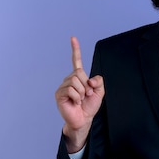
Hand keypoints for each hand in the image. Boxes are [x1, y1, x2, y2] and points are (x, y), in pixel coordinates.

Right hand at [55, 37, 104, 151]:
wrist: (84, 119)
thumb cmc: (89, 106)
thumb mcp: (99, 92)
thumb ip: (98, 81)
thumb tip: (90, 79)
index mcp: (78, 77)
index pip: (76, 61)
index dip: (75, 49)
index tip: (73, 38)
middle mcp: (69, 79)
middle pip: (79, 72)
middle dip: (86, 85)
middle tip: (86, 95)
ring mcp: (63, 86)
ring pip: (75, 81)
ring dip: (82, 92)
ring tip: (80, 99)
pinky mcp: (59, 94)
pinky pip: (71, 89)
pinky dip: (77, 97)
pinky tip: (75, 102)